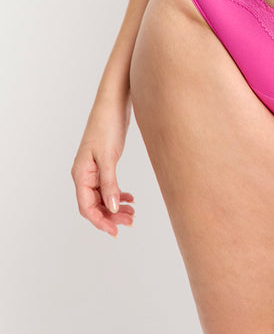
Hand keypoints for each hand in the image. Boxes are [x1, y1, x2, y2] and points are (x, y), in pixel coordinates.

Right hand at [71, 94, 134, 236]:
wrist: (114, 102)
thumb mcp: (109, 156)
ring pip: (103, 196)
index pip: (87, 207)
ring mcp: (94, 169)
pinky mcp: (105, 162)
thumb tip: (112, 208)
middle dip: (111, 216)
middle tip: (130, 221)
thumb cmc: (107, 124)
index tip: (115, 232)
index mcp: (81, 173)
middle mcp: (84, 174)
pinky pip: (108, 186)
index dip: (100, 221)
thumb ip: (110, 183)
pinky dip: (118, 194)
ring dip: (116, 207)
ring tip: (132, 213)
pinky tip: (130, 198)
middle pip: (95, 204)